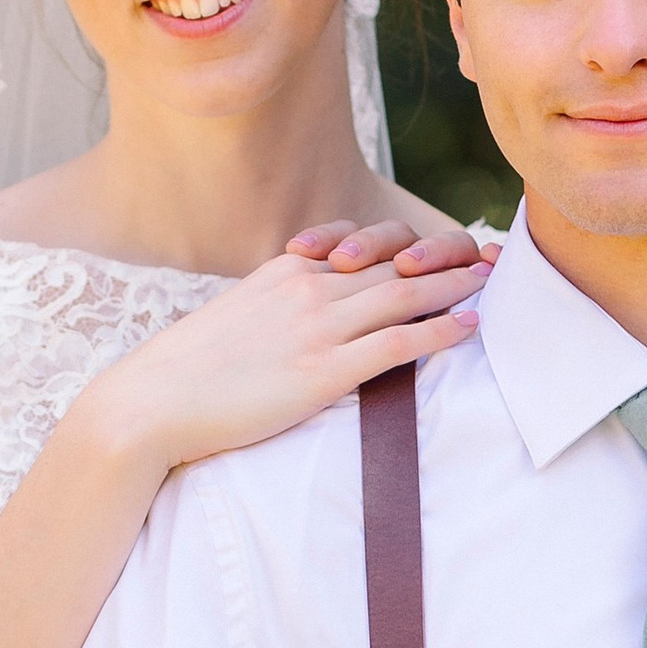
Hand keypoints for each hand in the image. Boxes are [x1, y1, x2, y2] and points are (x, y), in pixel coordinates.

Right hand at [75, 225, 493, 476]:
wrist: (150, 404)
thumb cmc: (188, 374)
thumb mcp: (237, 321)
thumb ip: (277, 309)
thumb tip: (303, 322)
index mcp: (286, 271)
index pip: (363, 246)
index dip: (412, 243)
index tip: (444, 244)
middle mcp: (308, 287)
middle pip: (396, 262)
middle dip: (450, 256)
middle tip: (495, 254)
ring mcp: (317, 327)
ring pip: (407, 294)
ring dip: (458, 285)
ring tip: (496, 281)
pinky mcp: (322, 371)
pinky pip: (398, 342)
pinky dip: (442, 330)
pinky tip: (473, 327)